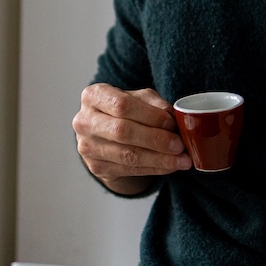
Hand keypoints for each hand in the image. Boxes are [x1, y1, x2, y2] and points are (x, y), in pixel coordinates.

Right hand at [74, 83, 190, 194]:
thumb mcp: (139, 99)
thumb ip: (154, 103)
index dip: (149, 115)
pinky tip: (170, 166)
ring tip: (181, 160)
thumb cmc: (125, 111)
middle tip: (180, 145)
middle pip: (123, 131)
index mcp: (93, 96)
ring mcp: (87, 146)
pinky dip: (154, 168)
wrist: (105, 136)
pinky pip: (130, 170)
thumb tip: (171, 117)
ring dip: (159, 159)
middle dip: (156, 139)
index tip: (172, 123)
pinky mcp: (96, 167)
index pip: (121, 105)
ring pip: (127, 155)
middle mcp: (84, 121)